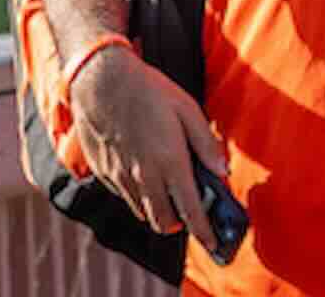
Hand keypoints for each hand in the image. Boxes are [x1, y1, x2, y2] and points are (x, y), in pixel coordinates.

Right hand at [67, 46, 227, 254]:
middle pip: (164, 220)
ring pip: (143, 212)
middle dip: (182, 225)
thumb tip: (224, 171)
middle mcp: (143, 175)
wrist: (100, 82)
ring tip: (173, 196)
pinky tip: (148, 177)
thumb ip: (207, 144)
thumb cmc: (150, 92)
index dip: (204, 231)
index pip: (190, 209)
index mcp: (169, 160)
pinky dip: (140, 196)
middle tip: (193, 215)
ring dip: (160, 211)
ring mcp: (120, 177)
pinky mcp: (104, 172)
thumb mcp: (188, 110)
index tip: (213, 244)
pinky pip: (125, 197)